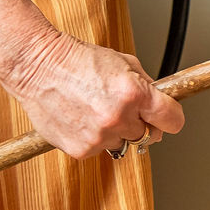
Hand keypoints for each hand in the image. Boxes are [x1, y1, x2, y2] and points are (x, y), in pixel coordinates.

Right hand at [0, 29, 183, 159]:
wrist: (36, 65)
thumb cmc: (78, 60)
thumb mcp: (123, 62)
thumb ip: (147, 86)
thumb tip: (162, 106)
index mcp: (134, 93)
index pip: (173, 120)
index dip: (171, 118)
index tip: (166, 118)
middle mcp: (119, 117)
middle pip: (148, 135)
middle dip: (140, 123)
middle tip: (121, 108)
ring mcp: (99, 136)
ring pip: (122, 143)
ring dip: (115, 131)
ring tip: (94, 108)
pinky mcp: (80, 150)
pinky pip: (99, 149)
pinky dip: (93, 137)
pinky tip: (81, 117)